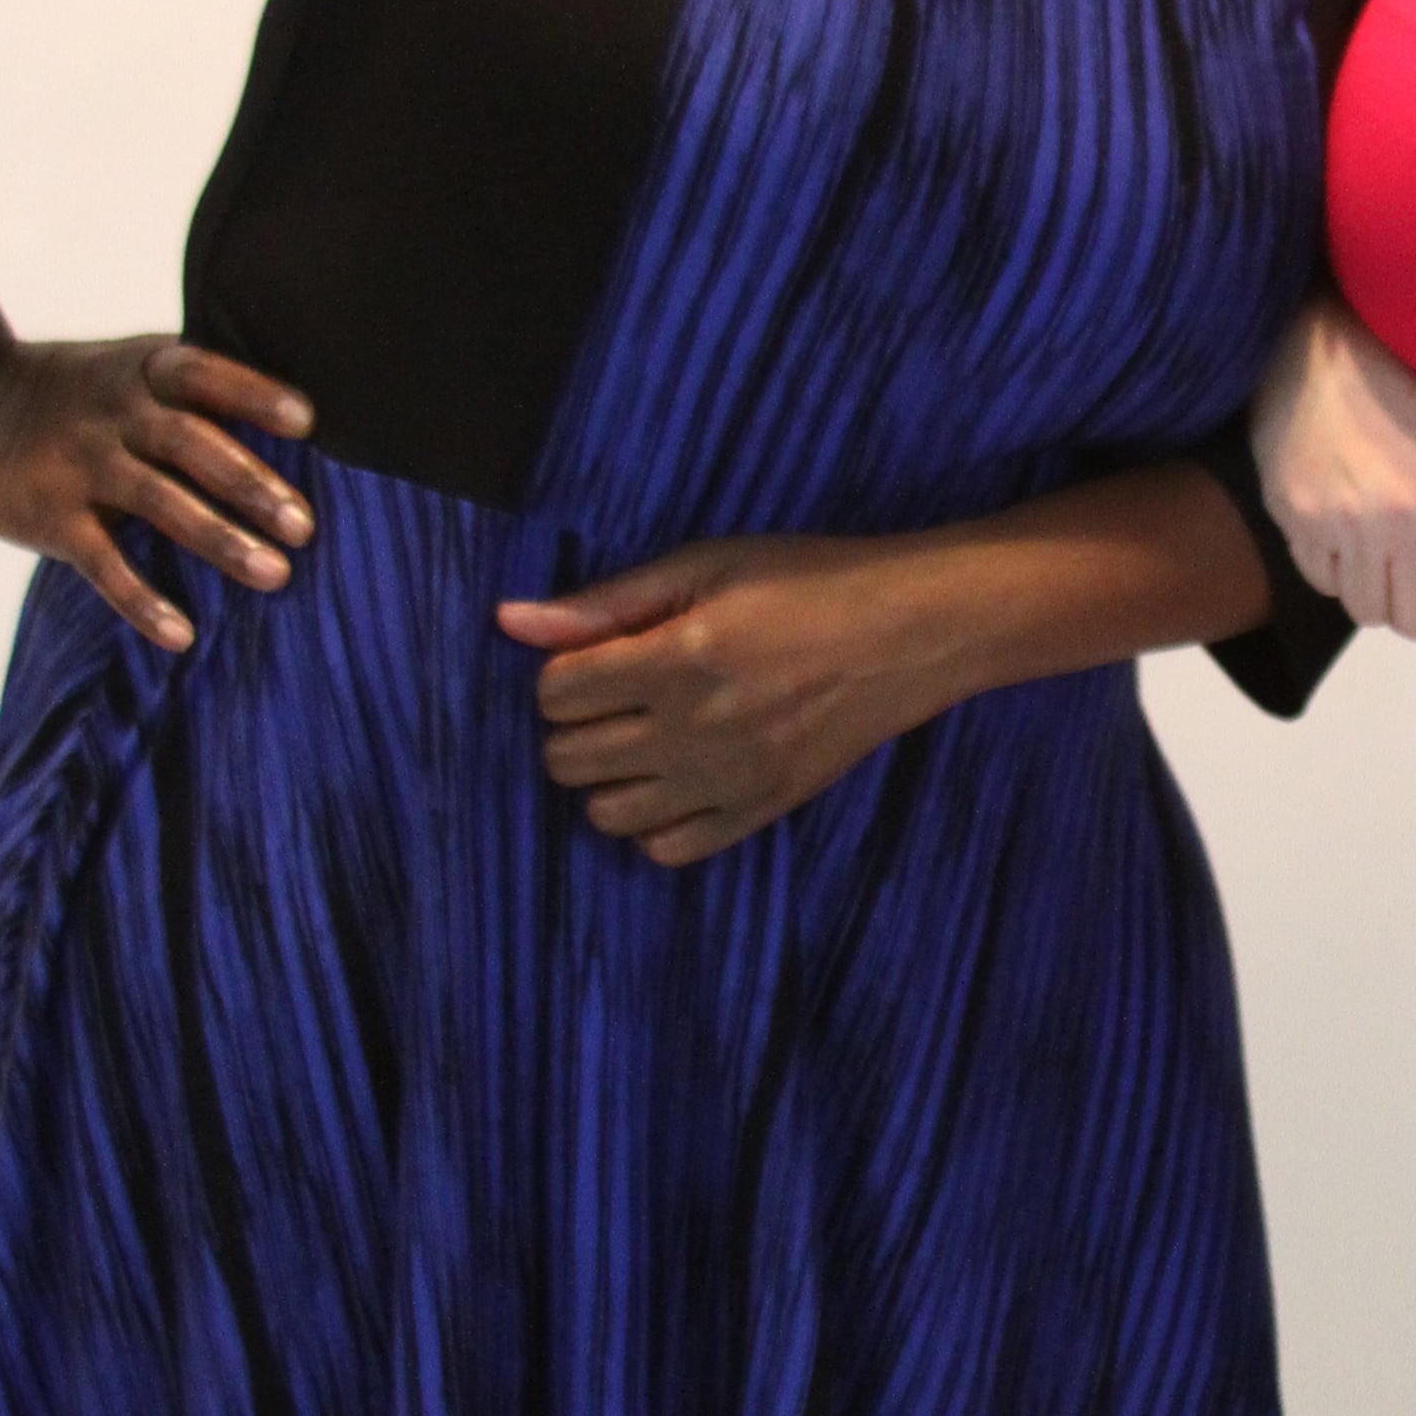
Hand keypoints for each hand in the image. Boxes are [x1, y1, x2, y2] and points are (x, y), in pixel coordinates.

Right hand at [0, 336, 314, 650]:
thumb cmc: (73, 394)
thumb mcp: (124, 368)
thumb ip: (188, 390)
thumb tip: (297, 422)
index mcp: (141, 373)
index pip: (203, 374)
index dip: (253, 394)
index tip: (307, 422)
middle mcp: (113, 414)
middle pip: (191, 443)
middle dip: (251, 484)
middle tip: (304, 527)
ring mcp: (80, 464)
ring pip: (159, 502)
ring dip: (220, 540)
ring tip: (274, 574)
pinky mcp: (50, 516)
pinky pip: (103, 562)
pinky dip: (141, 600)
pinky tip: (181, 635)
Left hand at [498, 536, 951, 863]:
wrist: (906, 633)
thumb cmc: (805, 582)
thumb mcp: (704, 566)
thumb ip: (605, 602)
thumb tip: (509, 622)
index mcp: (675, 659)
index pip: (555, 694)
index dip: (561, 672)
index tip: (595, 658)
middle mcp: (692, 731)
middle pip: (567, 759)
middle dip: (572, 726)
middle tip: (612, 697)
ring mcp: (725, 782)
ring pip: (604, 813)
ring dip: (605, 776)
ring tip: (640, 739)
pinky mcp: (758, 812)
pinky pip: (666, 849)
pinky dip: (652, 822)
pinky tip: (674, 780)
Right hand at [1251, 291, 1415, 637]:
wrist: (1324, 338)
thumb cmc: (1409, 378)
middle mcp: (1404, 521)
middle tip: (1411, 574)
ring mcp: (1344, 524)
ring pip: (1365, 611)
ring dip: (1372, 589)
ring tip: (1373, 549)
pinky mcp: (1295, 519)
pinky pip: (1320, 580)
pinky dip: (1331, 566)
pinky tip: (1338, 528)